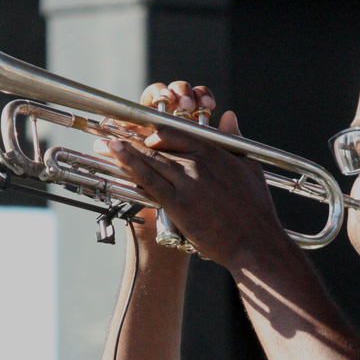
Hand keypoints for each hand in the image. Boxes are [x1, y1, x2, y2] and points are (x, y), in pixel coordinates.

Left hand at [97, 80, 287, 268]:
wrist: (255, 243)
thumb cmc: (255, 210)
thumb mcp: (248, 167)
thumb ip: (234, 140)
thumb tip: (228, 117)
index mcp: (214, 151)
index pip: (176, 132)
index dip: (153, 130)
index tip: (137, 130)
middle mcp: (199, 161)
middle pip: (158, 143)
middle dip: (132, 138)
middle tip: (110, 134)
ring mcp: (188, 181)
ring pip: (150, 158)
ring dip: (123, 149)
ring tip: (104, 143)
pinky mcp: (178, 203)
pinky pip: (149, 179)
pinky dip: (130, 164)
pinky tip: (115, 153)